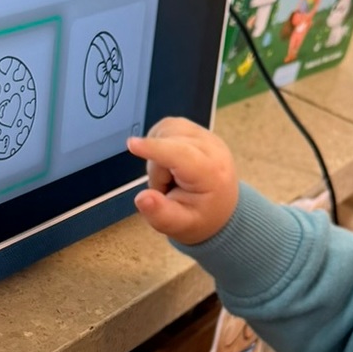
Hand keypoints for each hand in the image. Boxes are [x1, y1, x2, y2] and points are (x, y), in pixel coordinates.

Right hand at [127, 119, 238, 244]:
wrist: (220, 206)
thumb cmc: (200, 216)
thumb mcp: (180, 225)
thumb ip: (160, 215)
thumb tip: (142, 198)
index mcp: (212, 174)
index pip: (181, 154)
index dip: (155, 149)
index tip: (132, 145)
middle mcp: (213, 149)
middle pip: (168, 142)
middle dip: (156, 165)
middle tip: (165, 188)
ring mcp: (207, 136)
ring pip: (167, 129)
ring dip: (157, 151)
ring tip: (169, 175)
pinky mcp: (198, 130)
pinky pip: (170, 126)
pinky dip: (161, 141)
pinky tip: (169, 161)